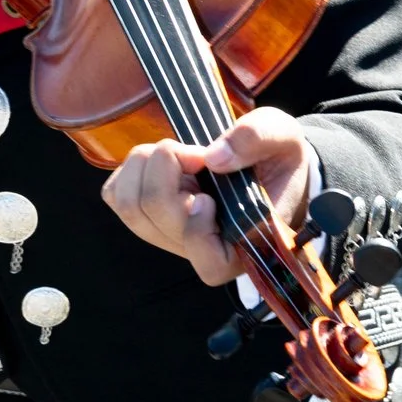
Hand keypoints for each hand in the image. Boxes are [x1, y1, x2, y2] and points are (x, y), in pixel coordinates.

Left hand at [101, 105, 313, 285]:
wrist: (266, 162)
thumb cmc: (278, 159)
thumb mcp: (285, 137)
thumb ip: (258, 139)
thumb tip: (215, 157)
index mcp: (244, 242)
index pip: (209, 264)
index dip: (197, 232)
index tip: (207, 197)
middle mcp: (201, 247)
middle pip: (157, 217)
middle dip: (167, 168)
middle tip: (197, 152)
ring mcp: (169, 235)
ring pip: (131, 206)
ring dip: (147, 165)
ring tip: (179, 152)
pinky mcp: (145, 216)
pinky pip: (117, 197)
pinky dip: (130, 170)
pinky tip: (161, 161)